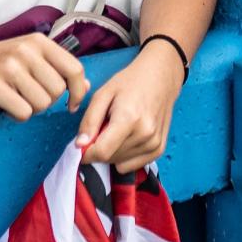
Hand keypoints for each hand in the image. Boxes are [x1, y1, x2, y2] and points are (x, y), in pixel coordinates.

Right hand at [0, 33, 88, 121]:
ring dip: (31, 109)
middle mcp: (26, 52)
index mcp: (39, 43)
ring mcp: (9, 69)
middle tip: (28, 96)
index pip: (75, 69)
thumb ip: (58, 68)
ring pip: (42, 104)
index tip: (71, 103)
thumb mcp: (30, 55)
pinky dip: (17, 115)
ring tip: (15, 99)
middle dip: (47, 101)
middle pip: (57, 92)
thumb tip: (85, 86)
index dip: (78, 91)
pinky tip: (7, 105)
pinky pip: (23, 112)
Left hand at [75, 41, 183, 172]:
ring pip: (120, 164)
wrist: (161, 77)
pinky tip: (127, 137)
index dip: (87, 153)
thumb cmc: (131, 82)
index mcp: (129, 118)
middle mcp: (144, 134)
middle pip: (110, 159)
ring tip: (118, 130)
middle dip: (99, 149)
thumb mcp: (103, 94)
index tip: (82, 145)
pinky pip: (133, 165)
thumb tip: (80, 145)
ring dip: (113, 152)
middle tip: (103, 129)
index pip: (102, 152)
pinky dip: (125, 156)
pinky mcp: (159, 149)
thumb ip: (89, 121)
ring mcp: (154, 143)